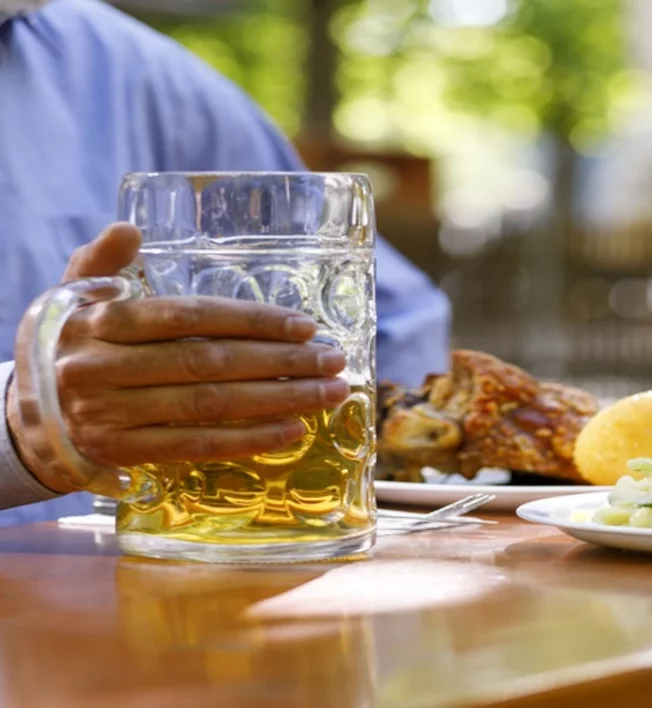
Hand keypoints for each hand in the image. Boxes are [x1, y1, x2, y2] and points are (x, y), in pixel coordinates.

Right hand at [5, 223, 350, 492]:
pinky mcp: (123, 452)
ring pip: (210, 406)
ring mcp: (111, 414)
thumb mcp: (74, 296)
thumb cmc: (71, 344)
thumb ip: (102, 261)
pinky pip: (196, 446)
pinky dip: (248, 440)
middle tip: (333, 360)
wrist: (26, 414)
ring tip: (329, 394)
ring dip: (279, 400)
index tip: (305, 326)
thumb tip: (128, 227)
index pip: (189, 318)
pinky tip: (292, 429)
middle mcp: (103, 368)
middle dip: (281, 362)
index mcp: (100, 321)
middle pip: (209, 363)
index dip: (251, 320)